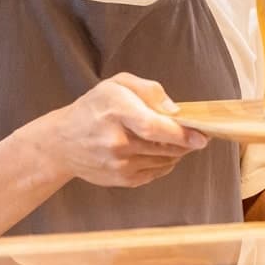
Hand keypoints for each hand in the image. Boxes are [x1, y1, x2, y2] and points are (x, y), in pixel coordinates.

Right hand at [50, 72, 208, 188]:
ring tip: (172, 140)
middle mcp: (116, 141)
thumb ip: (149, 90)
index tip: (201, 137)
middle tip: (195, 136)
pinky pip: (155, 173)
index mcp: (115, 111)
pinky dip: (163, 163)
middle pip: (163, 146)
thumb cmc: (94, 108)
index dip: (180, 134)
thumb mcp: (117, 85)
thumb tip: (175, 111)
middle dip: (185, 143)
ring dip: (175, 152)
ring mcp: (118, 164)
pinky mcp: (120, 180)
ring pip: (163, 161)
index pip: (153, 127)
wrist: (63, 142)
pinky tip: (156, 152)